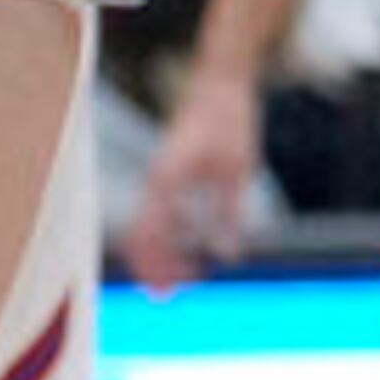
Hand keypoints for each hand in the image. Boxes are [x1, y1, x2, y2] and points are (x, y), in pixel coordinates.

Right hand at [123, 65, 259, 288]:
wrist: (221, 82)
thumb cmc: (230, 120)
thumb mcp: (238, 169)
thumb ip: (230, 213)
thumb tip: (229, 256)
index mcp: (167, 178)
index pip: (152, 234)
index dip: (159, 265)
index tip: (174, 289)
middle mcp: (157, 179)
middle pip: (141, 233)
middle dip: (150, 266)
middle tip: (164, 297)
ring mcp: (161, 175)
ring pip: (147, 224)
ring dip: (158, 253)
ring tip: (177, 281)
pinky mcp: (170, 171)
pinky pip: (160, 211)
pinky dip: (167, 235)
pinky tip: (185, 250)